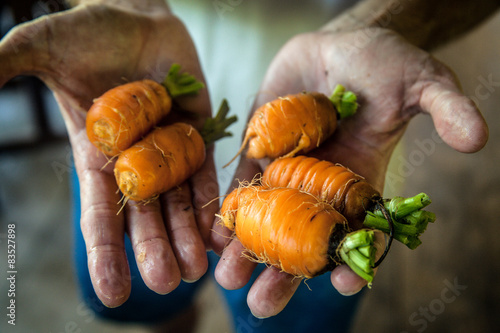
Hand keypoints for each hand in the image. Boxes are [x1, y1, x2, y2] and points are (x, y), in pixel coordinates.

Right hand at [0, 1, 215, 306]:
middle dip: (155, 249)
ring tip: (197, 270)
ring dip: (188, 236)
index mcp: (98, 156)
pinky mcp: (198, 132)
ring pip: (179, 202)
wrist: (137, 17)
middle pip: (146, 215)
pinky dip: (211, 201)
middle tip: (167, 284)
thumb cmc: (88, 32)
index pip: (99, 213)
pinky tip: (219, 231)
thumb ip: (5, 64)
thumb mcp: (40, 46)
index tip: (112, 294)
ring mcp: (168, 149)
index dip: (104, 253)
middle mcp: (135, 161)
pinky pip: (205, 172)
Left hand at [211, 28, 487, 317]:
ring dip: (246, 251)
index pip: (362, 232)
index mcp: (363, 182)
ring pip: (267, 221)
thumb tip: (477, 138)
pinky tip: (214, 235)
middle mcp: (323, 187)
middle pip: (305, 240)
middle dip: (284, 273)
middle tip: (261, 305)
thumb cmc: (383, 64)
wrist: (336, 46)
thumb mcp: (420, 81)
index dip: (357, 259)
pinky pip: (244, 188)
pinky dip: (230, 211)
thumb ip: (445, 107)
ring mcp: (289, 173)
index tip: (345, 284)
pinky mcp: (261, 154)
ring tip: (227, 279)